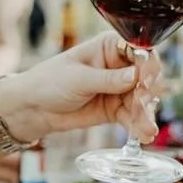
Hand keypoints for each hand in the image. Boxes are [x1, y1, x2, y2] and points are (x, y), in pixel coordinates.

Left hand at [0, 34, 159, 145]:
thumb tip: (136, 75)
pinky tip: (143, 135)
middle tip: (143, 104)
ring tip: (146, 129)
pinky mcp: (116, 109)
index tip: (147, 80)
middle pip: (146, 75)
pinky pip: (133, 117)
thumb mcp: (78, 78)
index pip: (139, 50)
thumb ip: (108, 79)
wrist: (34, 108)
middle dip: (148, 91)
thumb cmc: (49, 82)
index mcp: (109, 46)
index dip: (147, 64)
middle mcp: (119, 65)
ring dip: (146, 114)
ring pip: (142, 99)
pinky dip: (139, 126)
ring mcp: (119, 88)